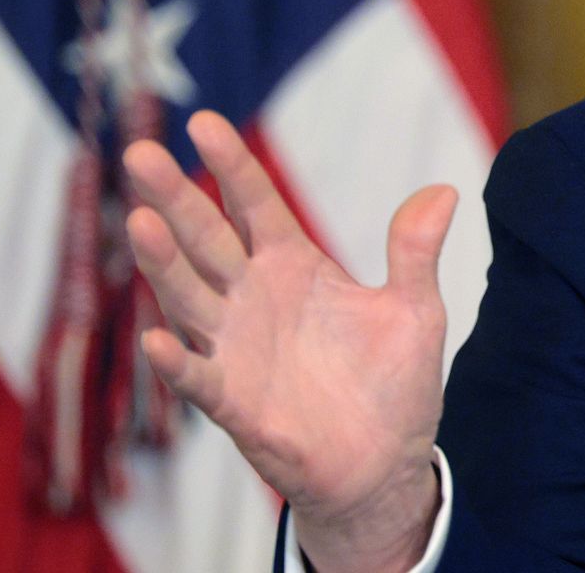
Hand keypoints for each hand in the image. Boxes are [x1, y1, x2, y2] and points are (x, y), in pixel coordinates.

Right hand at [125, 110, 454, 572]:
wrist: (384, 462)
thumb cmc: (393, 381)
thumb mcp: (415, 310)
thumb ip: (414, 251)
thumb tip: (443, 189)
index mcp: (295, 266)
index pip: (256, 204)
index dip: (232, 165)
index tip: (203, 122)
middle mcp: (254, 299)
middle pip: (207, 238)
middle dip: (175, 197)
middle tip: (140, 154)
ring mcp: (237, 348)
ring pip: (189, 297)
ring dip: (163, 264)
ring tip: (141, 222)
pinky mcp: (235, 402)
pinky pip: (199, 379)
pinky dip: (178, 362)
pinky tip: (158, 341)